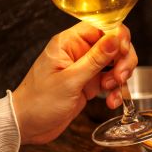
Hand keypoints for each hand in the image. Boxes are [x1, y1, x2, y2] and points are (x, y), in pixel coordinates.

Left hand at [12, 23, 137, 144]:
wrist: (27, 125)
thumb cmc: (39, 101)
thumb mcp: (70, 80)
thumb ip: (95, 58)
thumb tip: (115, 37)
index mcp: (69, 43)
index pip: (102, 26)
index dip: (118, 36)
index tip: (123, 52)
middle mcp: (79, 51)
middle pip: (114, 44)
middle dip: (123, 60)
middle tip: (120, 77)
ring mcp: (86, 67)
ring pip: (116, 62)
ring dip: (120, 77)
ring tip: (111, 90)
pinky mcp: (91, 82)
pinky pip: (112, 80)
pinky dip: (116, 90)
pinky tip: (111, 101)